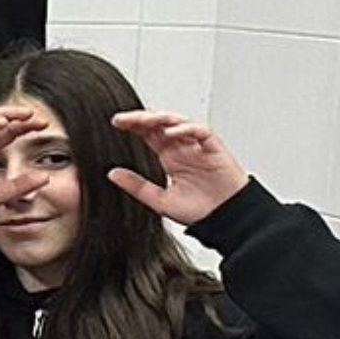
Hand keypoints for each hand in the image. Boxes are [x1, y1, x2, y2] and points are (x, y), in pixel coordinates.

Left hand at [107, 109, 247, 223]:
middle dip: (142, 118)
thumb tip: (112, 174)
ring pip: (179, 122)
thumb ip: (137, 186)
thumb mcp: (160, 200)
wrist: (227, 220)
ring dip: (161, 119)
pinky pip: (202, 132)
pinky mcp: (215, 149)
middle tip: (122, 119)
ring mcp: (199, 147)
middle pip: (161, 124)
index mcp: (170, 157)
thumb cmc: (201, 210)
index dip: (133, 126)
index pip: (149, 134)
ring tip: (143, 120)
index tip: (116, 123)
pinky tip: (172, 131)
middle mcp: (183, 148)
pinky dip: (187, 128)